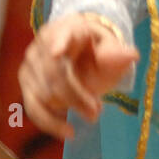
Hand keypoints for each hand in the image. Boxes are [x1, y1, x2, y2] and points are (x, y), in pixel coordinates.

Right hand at [17, 13, 138, 139]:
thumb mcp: (111, 50)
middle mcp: (43, 43)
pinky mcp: (26, 83)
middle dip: (75, 95)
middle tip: (97, 111)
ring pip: (43, 92)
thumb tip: (132, 55)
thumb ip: (117, 54)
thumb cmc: (98, 52)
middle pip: (54, 73)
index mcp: (67, 27)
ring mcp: (31, 63)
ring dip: (68, 107)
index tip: (58, 52)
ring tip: (93, 114)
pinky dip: (50, 122)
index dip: (59, 42)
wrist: (82, 57)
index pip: (61, 34)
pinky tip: (68, 131)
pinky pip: (33, 107)